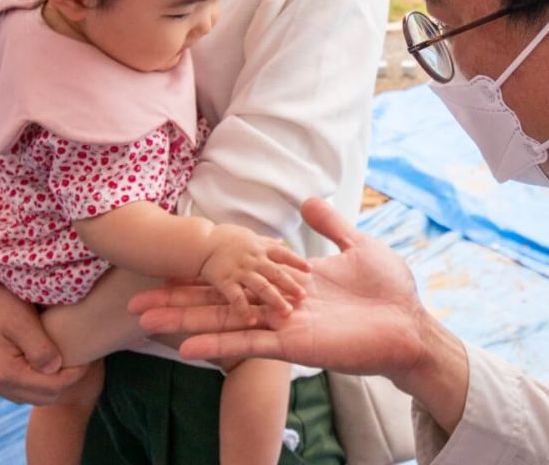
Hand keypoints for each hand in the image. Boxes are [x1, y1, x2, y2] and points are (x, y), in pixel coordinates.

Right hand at [0, 258, 88, 404]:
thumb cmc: (0, 300)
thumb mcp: (22, 321)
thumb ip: (40, 348)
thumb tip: (56, 369)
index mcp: (2, 372)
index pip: (51, 388)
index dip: (75, 375)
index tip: (89, 359)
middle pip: (43, 397)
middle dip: (66, 382)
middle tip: (82, 360)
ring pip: (33, 397)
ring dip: (53, 384)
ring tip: (68, 361)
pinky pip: (21, 390)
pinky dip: (38, 382)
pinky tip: (49, 363)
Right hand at [133, 199, 432, 380]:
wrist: (411, 321)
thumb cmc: (389, 287)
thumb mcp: (356, 245)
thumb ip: (329, 226)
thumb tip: (307, 201)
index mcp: (288, 286)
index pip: (236, 281)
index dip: (203, 280)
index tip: (169, 275)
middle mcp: (277, 308)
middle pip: (218, 304)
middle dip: (177, 304)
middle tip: (137, 305)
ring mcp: (282, 328)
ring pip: (223, 323)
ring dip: (184, 322)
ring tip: (146, 321)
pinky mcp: (293, 345)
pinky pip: (250, 343)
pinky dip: (219, 344)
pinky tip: (187, 347)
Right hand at [200, 224, 309, 318]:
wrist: (200, 242)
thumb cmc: (225, 239)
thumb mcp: (249, 236)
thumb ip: (267, 243)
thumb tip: (283, 242)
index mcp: (260, 247)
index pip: (283, 253)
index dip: (296, 261)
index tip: (310, 270)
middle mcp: (253, 259)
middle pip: (276, 272)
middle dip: (291, 285)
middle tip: (304, 297)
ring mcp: (240, 271)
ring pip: (261, 286)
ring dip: (274, 299)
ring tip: (287, 312)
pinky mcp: (225, 281)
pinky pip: (236, 298)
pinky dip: (244, 309)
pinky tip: (252, 321)